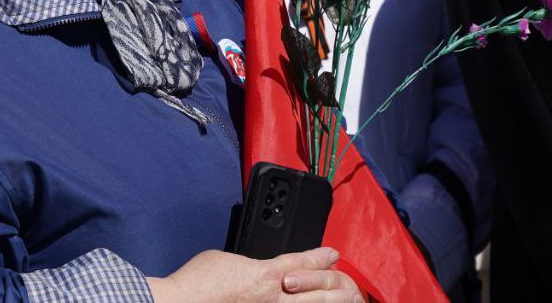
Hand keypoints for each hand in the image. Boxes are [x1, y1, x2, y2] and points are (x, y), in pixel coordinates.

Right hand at [145, 247, 362, 301]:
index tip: (332, 254)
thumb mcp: (225, 258)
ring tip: (346, 302)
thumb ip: (247, 264)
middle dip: (337, 287)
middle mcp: (275, 297)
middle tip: (353, 288)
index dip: (320, 257)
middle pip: (317, 291)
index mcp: (266, 273)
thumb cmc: (198, 282)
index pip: (302, 261)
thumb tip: (251, 268)